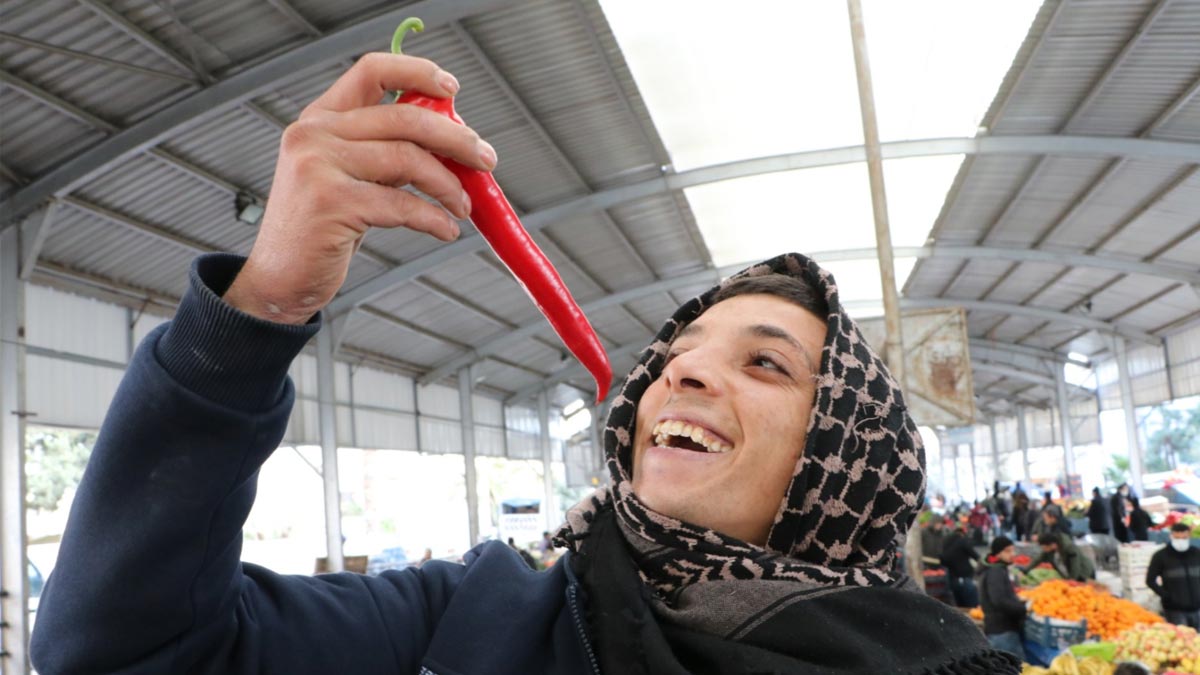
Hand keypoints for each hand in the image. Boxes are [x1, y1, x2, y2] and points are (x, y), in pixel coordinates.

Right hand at [223, 52, 496, 323]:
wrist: (279, 278)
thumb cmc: (320, 228)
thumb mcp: (349, 175)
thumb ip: (386, 149)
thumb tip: (452, 139)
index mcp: (320, 118)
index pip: (372, 70)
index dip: (418, 72)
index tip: (452, 89)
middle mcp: (314, 134)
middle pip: (405, 117)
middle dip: (456, 139)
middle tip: (485, 159)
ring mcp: (318, 166)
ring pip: (409, 160)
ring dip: (449, 185)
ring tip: (463, 205)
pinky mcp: (330, 204)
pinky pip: (402, 205)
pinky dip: (434, 218)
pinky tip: (445, 229)